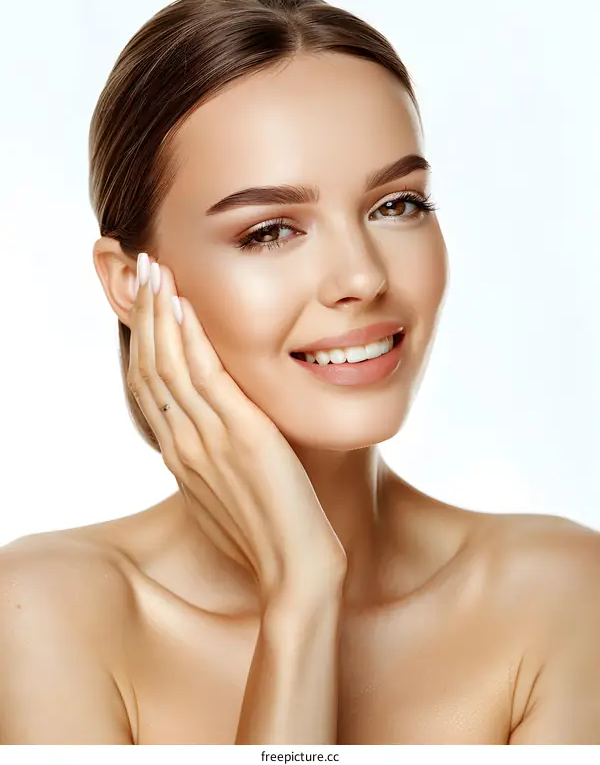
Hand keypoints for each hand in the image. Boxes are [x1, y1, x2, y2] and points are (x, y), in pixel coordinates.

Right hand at [126, 253, 346, 600]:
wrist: (295, 572)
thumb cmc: (268, 536)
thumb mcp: (228, 492)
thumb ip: (215, 459)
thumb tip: (217, 436)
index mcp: (180, 455)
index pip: (148, 386)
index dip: (142, 339)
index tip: (146, 302)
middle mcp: (183, 443)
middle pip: (149, 367)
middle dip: (142, 314)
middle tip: (141, 268)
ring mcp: (208, 439)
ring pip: (168, 365)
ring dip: (158, 313)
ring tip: (155, 269)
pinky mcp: (241, 436)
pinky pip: (204, 378)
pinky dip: (189, 339)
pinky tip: (182, 305)